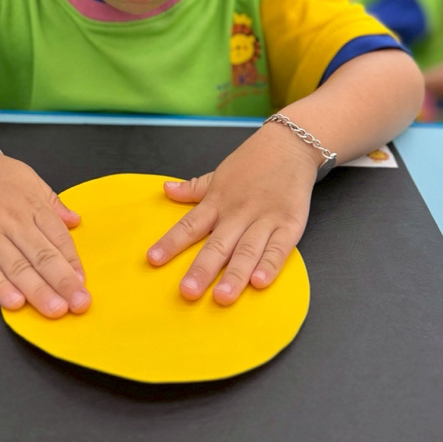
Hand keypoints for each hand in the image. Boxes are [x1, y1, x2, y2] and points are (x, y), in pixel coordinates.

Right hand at [0, 136, 89, 316]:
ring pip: (18, 267)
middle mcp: (14, 221)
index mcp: (33, 205)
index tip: (83, 285)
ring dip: (38, 291)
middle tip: (80, 305)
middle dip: (63, 283)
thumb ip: (52, 202)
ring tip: (55, 310)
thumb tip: (76, 221)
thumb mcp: (27, 177)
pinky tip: (14, 303)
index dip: (73, 264)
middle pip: (43, 256)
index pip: (60, 239)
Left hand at [147, 126, 318, 304]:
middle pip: (217, 245)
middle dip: (202, 269)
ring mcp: (265, 219)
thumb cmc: (252, 162)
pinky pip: (279, 248)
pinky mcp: (290, 224)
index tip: (153, 260)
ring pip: (247, 250)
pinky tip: (260, 282)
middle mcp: (238, 213)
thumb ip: (193, 188)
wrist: (289, 144)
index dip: (171, 243)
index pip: (189, 225)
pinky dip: (270, 265)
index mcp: (217, 202)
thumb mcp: (219, 174)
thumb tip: (166, 190)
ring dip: (235, 274)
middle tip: (188, 292)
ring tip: (222, 297)